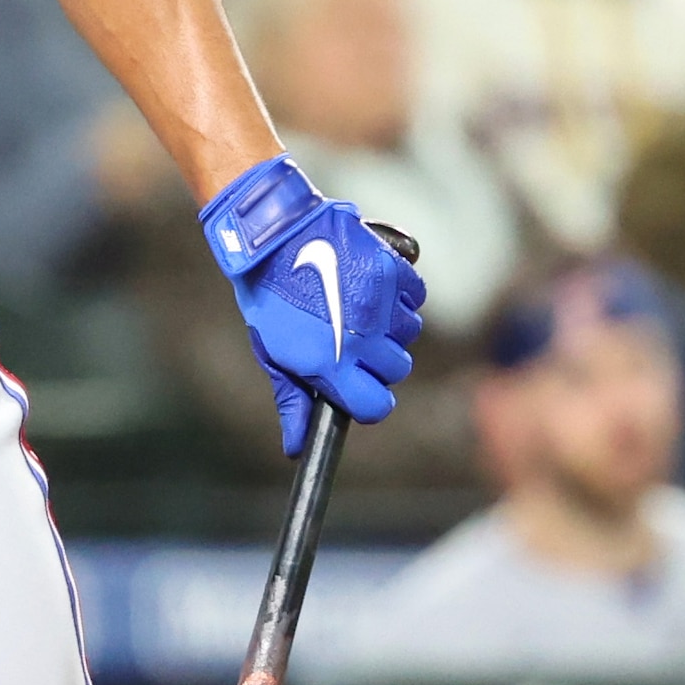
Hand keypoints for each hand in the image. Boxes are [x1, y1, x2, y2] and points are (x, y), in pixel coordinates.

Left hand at [197, 158, 421, 452]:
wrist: (273, 236)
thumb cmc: (269, 297)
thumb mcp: (273, 352)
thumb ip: (292, 401)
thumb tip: (296, 448)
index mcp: (329, 364)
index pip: (377, 407)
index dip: (369, 400)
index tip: (359, 387)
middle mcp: (361, 338)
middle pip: (396, 370)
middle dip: (378, 362)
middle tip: (352, 342)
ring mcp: (379, 303)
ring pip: (409, 334)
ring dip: (390, 328)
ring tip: (358, 310)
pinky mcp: (392, 270)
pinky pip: (415, 297)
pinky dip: (400, 297)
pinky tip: (372, 289)